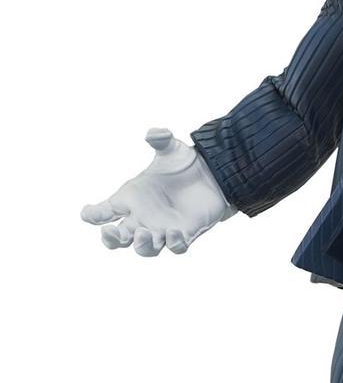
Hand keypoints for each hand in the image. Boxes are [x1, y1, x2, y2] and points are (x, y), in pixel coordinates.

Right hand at [81, 129, 234, 255]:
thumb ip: (161, 140)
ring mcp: (163, 228)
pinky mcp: (186, 234)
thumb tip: (154, 134)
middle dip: (111, 239)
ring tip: (143, 234)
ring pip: (145, 248)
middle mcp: (143, 217)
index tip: (88, 214)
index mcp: (131, 198)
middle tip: (109, 232)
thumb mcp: (172, 149)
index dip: (93, 215)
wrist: (213, 176)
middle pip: (119, 238)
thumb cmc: (185, 164)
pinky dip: (173, 244)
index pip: (104, 211)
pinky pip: (176, 247)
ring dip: (141, 245)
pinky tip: (173, 234)